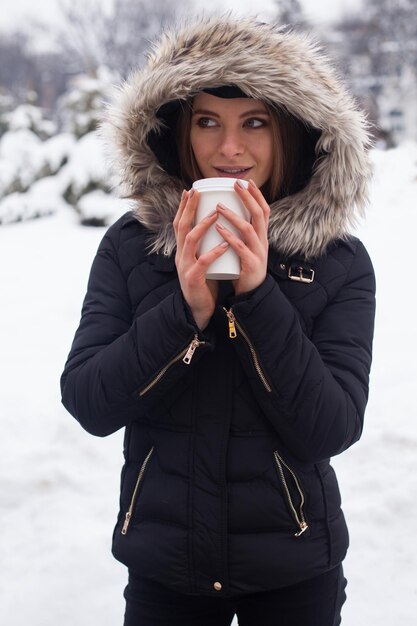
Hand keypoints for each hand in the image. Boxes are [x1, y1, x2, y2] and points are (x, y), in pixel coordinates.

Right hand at [173, 189, 228, 330]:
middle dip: (188, 208)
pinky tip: (223, 244)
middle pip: (181, 227)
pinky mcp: (193, 279)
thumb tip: (215, 228)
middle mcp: (180, 255)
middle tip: (197, 192)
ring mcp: (185, 267)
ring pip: (190, 241)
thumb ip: (203, 247)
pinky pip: (203, 263)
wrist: (197, 310)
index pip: (180, 224)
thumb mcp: (200, 261)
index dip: (184, 207)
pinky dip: (213, 252)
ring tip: (215, 213)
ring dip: (202, 225)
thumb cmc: (203, 284)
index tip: (190, 190)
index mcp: (183, 251)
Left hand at [215, 179, 269, 295]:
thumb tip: (229, 213)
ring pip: (249, 229)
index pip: (264, 211)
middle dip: (248, 197)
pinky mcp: (251, 265)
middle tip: (235, 184)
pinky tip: (219, 229)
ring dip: (233, 215)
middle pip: (259, 214)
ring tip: (218, 207)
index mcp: (261, 236)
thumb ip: (241, 233)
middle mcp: (263, 242)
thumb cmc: (244, 268)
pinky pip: (240, 248)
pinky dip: (229, 237)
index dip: (257, 195)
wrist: (251, 293)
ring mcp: (258, 253)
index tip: (246, 182)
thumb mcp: (246, 247)